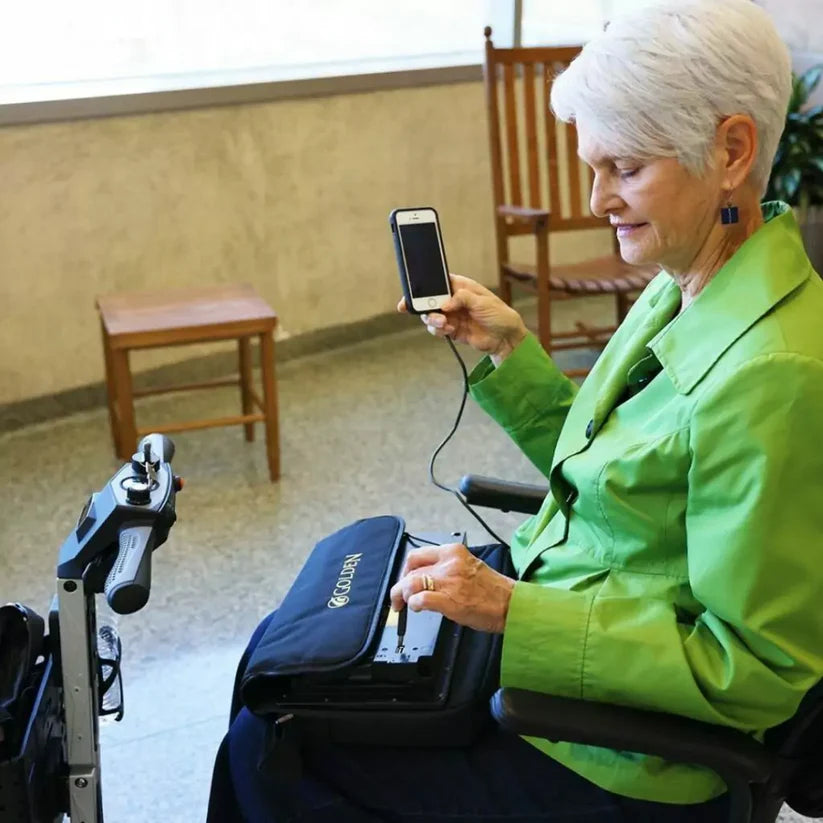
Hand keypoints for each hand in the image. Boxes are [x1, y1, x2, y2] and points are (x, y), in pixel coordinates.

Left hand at [389, 543, 514, 633]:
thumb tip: (423, 579)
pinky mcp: (449, 600)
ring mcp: (449, 581)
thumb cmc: (492, 590)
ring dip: (403, 595)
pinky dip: (413, 604)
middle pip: (411, 570)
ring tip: (404, 604)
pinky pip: (420, 599)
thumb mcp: (467, 567)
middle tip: (398, 597)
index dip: (405, 570)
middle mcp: (449, 562)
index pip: (416, 555)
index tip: (404, 580)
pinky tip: (416, 608)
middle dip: (400, 585)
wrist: (510, 604)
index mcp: (453, 551)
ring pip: (411, 583)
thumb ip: (445, 568)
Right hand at [397, 274, 527, 364]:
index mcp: (460, 287)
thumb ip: (462, 298)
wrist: (505, 338)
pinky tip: (449, 330)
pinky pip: (437, 329)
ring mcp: (451, 315)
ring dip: (433, 320)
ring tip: (444, 323)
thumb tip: (444, 304)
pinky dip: (439, 330)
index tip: (414, 294)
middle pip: (429, 300)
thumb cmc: (499, 314)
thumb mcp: (483, 302)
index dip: (424, 287)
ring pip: (430, 316)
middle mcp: (453, 300)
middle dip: (424, 307)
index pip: (438, 282)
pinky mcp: (452, 329)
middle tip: (430, 313)